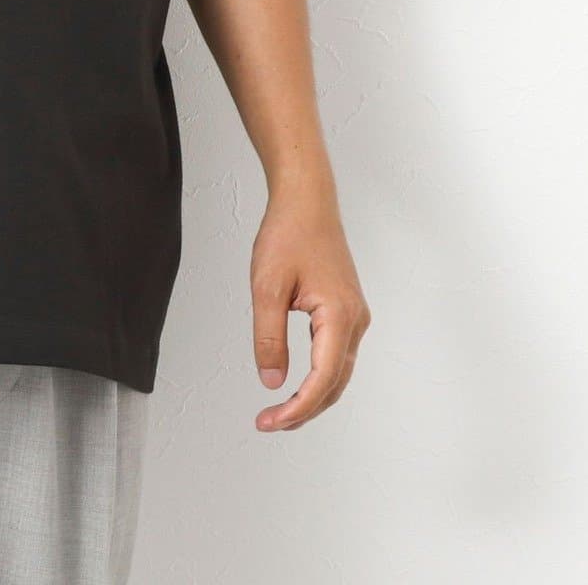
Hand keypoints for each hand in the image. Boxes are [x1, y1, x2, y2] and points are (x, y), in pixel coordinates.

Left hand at [249, 186, 370, 430]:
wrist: (306, 200)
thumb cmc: (288, 234)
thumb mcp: (267, 287)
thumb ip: (268, 338)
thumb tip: (273, 382)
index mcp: (339, 317)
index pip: (322, 380)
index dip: (297, 408)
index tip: (270, 422)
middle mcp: (355, 321)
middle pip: (334, 383)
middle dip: (304, 409)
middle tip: (269, 423)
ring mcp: (354, 315)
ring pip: (338, 372)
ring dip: (312, 396)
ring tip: (280, 412)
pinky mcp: (346, 310)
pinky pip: (336, 355)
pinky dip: (319, 376)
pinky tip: (298, 383)